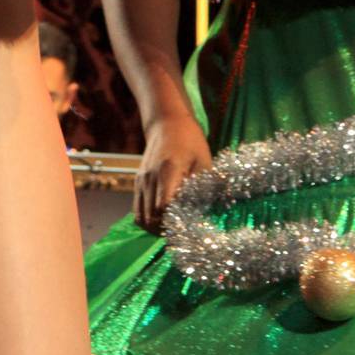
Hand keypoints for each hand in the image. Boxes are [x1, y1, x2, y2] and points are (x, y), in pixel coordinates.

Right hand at [133, 113, 211, 231]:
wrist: (167, 122)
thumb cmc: (190, 140)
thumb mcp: (204, 161)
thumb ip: (206, 187)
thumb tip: (217, 212)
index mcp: (168, 171)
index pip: (163, 208)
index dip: (174, 223)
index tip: (190, 227)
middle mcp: (150, 178)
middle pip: (151, 218)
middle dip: (166, 230)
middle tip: (184, 232)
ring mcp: (141, 180)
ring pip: (141, 218)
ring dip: (155, 228)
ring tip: (173, 228)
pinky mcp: (138, 182)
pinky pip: (137, 210)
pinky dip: (148, 220)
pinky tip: (163, 219)